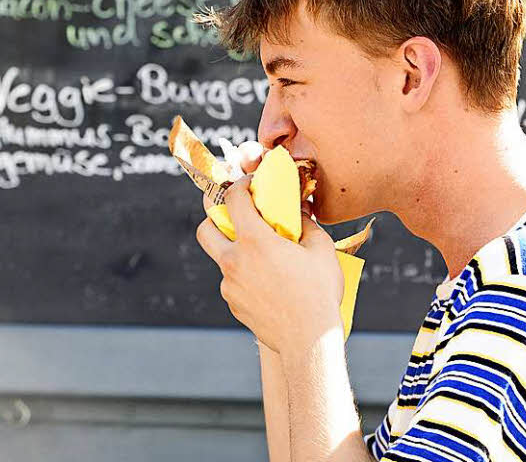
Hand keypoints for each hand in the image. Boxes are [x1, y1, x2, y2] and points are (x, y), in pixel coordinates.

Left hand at [196, 175, 343, 354]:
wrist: (308, 341)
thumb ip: (306, 224)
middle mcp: (234, 261)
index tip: (249, 184)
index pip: (233, 199)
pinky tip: (268, 280)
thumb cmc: (318, 292)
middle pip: (205, 229)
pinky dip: (244, 274)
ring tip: (260, 252)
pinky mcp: (234, 304)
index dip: (240, 185)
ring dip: (234, 248)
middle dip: (212, 215)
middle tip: (230, 212)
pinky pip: (233, 282)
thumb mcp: (320, 248)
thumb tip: (299, 211)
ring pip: (221, 258)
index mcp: (254, 241)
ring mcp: (230, 286)